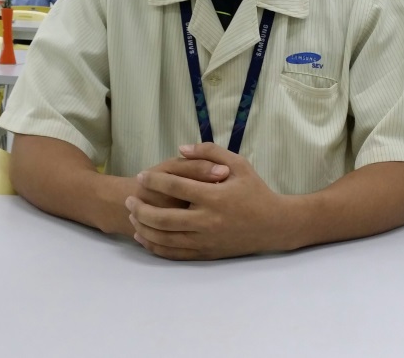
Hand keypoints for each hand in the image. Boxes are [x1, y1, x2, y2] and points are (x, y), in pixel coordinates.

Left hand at [125, 143, 286, 259]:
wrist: (274, 225)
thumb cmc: (255, 190)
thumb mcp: (238, 164)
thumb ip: (209, 152)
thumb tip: (180, 149)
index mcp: (214, 197)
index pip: (176, 187)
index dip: (155, 180)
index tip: (141, 175)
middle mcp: (207, 221)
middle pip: (164, 218)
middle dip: (141, 209)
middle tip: (129, 199)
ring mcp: (206, 240)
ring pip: (166, 238)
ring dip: (145, 228)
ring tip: (132, 216)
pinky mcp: (206, 254)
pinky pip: (174, 253)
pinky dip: (156, 247)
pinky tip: (145, 237)